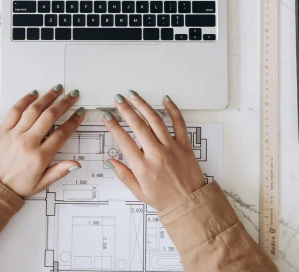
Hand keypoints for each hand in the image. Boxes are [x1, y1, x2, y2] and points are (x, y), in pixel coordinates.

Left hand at [0, 85, 85, 197]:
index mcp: (40, 157)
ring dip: (47, 97)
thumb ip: (59, 172)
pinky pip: (15, 111)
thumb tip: (76, 164)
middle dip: (64, 103)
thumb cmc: (16, 186)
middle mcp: (28, 142)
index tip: (80, 112)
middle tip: (72, 95)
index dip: (73, 121)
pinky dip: (25, 100)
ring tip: (57, 89)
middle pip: (50, 116)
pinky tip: (33, 94)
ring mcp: (14, 134)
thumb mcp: (41, 184)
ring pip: (34, 110)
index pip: (61, 134)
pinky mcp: (3, 130)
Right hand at [103, 91, 205, 209]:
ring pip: (155, 120)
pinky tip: (165, 99)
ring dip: (142, 105)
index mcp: (143, 167)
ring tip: (133, 95)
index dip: (113, 126)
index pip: (123, 141)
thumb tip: (110, 161)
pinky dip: (172, 109)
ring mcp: (172, 147)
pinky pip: (179, 123)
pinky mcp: (185, 144)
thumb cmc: (165, 199)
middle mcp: (156, 154)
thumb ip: (124, 175)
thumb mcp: (139, 192)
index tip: (107, 116)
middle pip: (137, 125)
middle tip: (118, 99)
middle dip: (125, 109)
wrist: (190, 203)